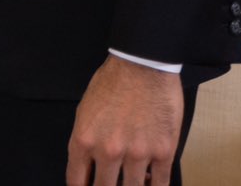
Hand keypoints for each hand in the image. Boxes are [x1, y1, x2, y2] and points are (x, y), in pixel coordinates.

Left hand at [65, 55, 182, 185]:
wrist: (142, 66)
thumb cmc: (111, 83)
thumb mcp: (85, 112)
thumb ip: (86, 141)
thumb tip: (89, 166)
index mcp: (84, 140)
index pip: (76, 181)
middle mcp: (108, 151)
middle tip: (112, 183)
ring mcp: (137, 154)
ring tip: (134, 182)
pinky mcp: (163, 151)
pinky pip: (161, 183)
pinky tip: (152, 182)